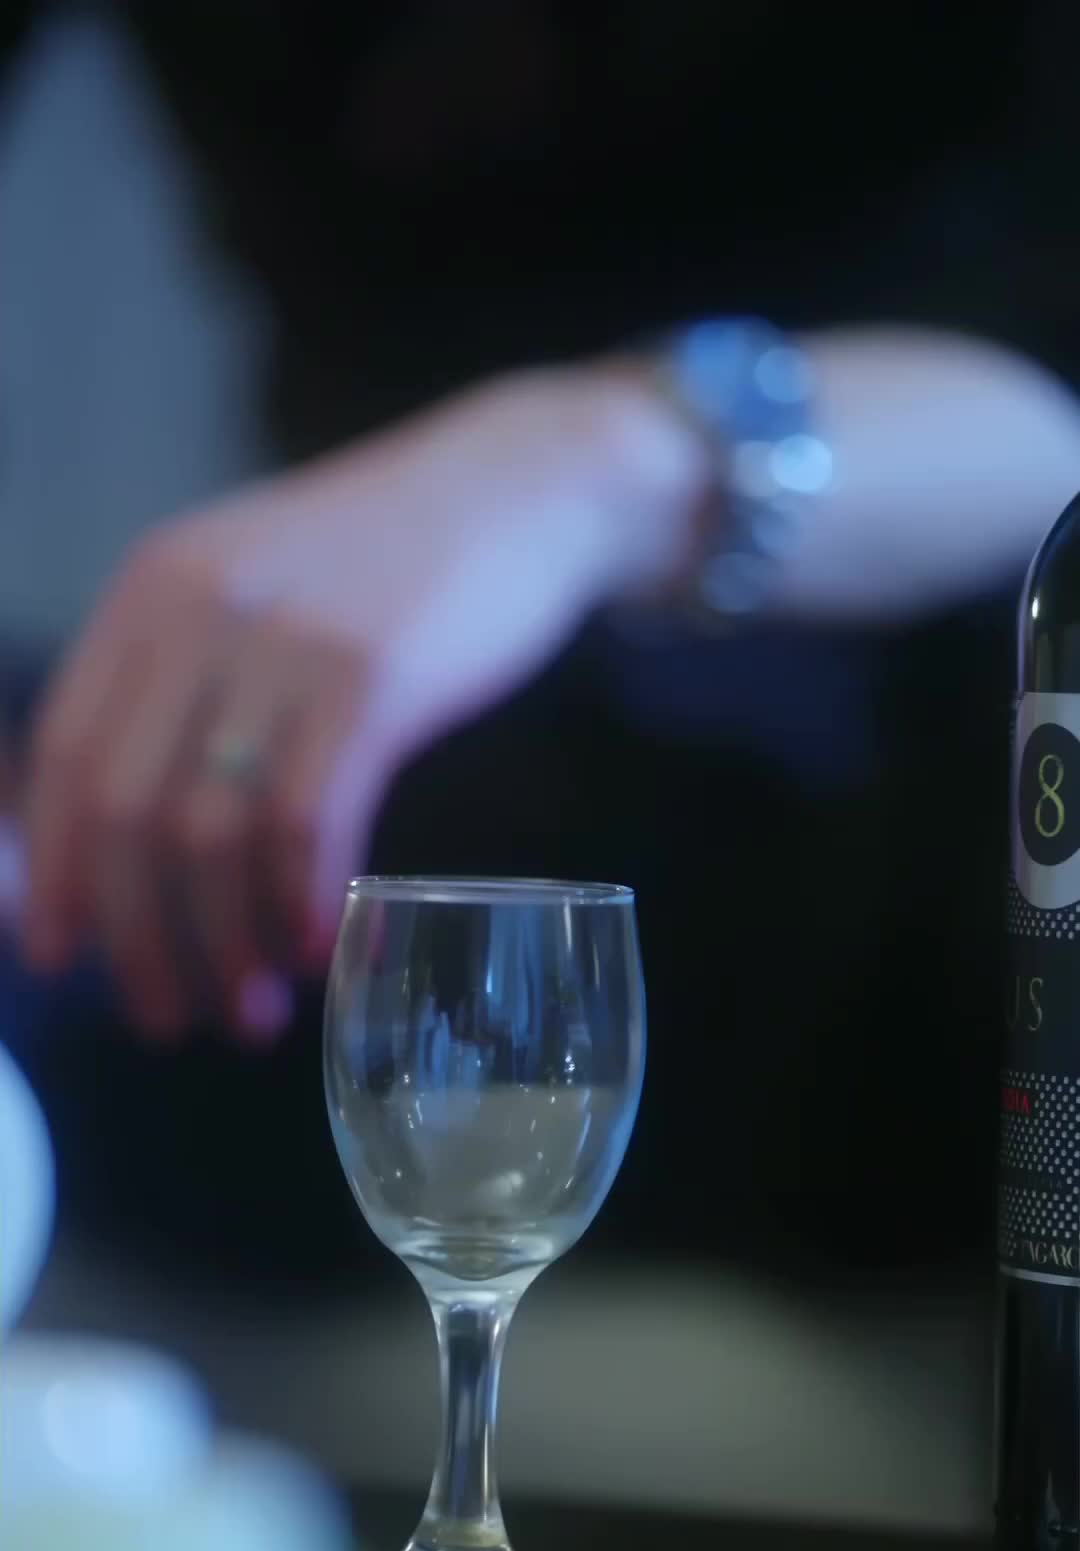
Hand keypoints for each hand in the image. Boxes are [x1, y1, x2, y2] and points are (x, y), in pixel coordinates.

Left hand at [22, 365, 703, 1039]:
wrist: (517, 489)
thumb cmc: (384, 566)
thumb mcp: (250, 589)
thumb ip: (179, 681)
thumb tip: (122, 832)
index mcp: (149, 593)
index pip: (58, 755)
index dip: (52, 873)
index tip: (63, 960)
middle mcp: (198, 611)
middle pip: (124, 813)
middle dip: (138, 940)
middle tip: (168, 1019)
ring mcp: (284, 642)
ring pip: (212, 833)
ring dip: (226, 945)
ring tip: (254, 1013)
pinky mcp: (373, 676)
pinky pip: (308, 821)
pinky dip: (303, 903)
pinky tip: (319, 951)